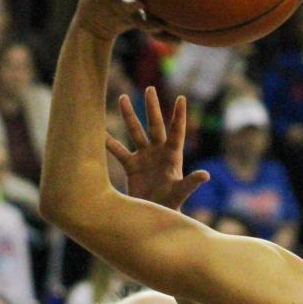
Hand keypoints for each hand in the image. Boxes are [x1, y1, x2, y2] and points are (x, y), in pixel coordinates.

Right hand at [106, 86, 209, 210]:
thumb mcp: (181, 192)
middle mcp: (158, 152)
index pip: (176, 131)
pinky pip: (118, 150)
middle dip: (152, 107)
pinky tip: (97, 130)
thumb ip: (191, 182)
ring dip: (129, 116)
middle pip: (155, 125)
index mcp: (173, 156)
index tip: (181, 98)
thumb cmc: (171, 205)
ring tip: (122, 98)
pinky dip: (108, 142)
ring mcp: (144, 157)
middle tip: (150, 88)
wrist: (155, 215)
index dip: (178, 115)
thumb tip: (206, 175)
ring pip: (135, 132)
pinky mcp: (131, 165)